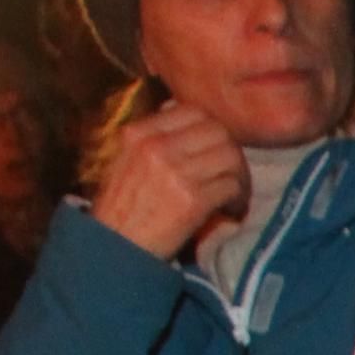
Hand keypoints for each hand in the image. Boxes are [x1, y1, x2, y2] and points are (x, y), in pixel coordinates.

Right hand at [89, 101, 250, 262]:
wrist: (114, 245)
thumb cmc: (122, 205)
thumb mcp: (124, 159)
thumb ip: (151, 135)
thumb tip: (176, 108)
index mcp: (137, 133)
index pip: (192, 111)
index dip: (211, 128)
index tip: (213, 148)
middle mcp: (157, 147)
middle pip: (218, 131)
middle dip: (231, 151)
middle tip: (231, 172)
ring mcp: (176, 172)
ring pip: (230, 156)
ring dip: (239, 175)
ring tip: (233, 192)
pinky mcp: (192, 199)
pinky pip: (231, 187)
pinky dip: (237, 199)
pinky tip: (229, 209)